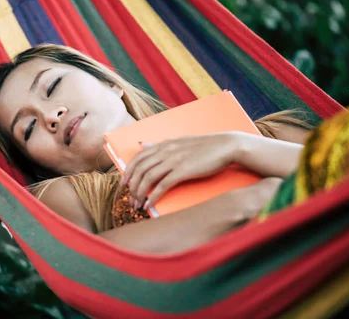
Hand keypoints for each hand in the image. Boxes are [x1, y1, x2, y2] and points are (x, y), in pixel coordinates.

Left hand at [121, 132, 242, 209]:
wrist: (225, 146)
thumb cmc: (204, 147)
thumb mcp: (179, 142)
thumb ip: (160, 146)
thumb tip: (142, 145)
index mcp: (164, 144)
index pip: (138, 158)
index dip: (127, 172)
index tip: (123, 184)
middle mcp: (165, 151)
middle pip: (140, 169)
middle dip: (131, 186)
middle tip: (129, 200)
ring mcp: (173, 160)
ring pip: (148, 178)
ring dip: (140, 193)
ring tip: (137, 205)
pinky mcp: (183, 171)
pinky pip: (162, 185)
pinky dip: (153, 196)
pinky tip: (149, 205)